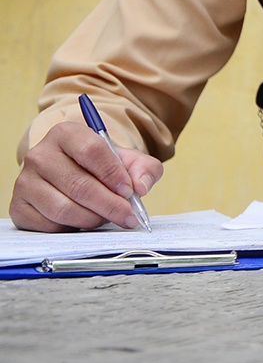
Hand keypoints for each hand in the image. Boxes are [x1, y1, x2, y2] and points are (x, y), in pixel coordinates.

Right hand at [10, 121, 163, 231]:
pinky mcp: (18, 207)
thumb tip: (141, 187)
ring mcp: (25, 182)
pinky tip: (84, 221)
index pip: (92, 151)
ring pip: (63, 208)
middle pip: (79, 185)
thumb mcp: (127, 160)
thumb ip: (144, 168)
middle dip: (109, 205)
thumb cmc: (100, 166)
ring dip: (92, 218)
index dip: (114, 174)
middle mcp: (40, 155)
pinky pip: (49, 225)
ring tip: (107, 218)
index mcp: (66, 134)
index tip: (129, 191)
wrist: (73, 174)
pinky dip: (73, 228)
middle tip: (127, 216)